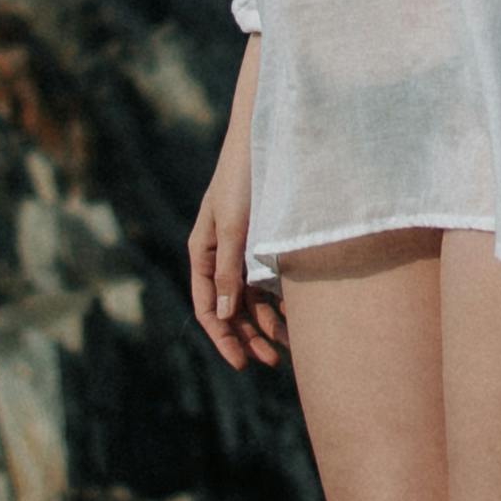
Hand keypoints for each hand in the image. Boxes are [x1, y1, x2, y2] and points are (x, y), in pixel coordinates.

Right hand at [189, 48, 284, 372]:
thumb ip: (227, 270)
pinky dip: (279, 299)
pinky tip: (297, 315)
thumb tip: (221, 314)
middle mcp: (220, 252)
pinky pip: (267, 279)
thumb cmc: (245, 178)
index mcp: (203, 250)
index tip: (241, 364)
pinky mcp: (262, 238)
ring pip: (250, 296)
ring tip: (288, 347)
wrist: (269, 136)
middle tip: (271, 362)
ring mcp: (241, 246)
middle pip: (228, 306)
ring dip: (266, 322)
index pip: (205, 305)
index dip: (222, 337)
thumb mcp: (234, 226)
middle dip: (247, 337)